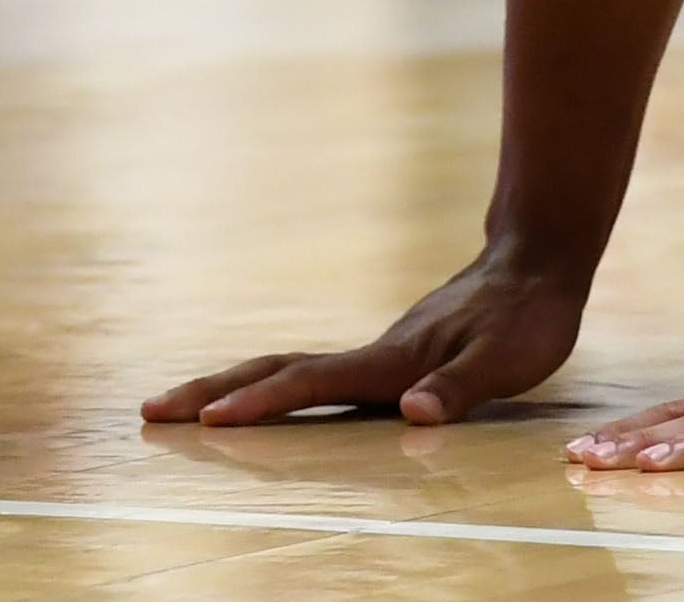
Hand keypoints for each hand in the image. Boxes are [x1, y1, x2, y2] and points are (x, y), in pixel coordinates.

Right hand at [145, 249, 587, 430]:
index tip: (209, 420)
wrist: (533, 264)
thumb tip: (410, 413)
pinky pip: (309, 376)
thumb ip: (457, 388)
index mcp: (388, 362)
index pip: (309, 384)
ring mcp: (372, 355)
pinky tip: (256, 400)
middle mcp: (369, 357)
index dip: (259, 405)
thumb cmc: (525, 319)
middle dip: (210, 390)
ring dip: (229, 386)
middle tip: (150, 410)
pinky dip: (268, 388)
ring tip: (182, 408)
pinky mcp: (383, 359)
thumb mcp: (505, 360)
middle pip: (272, 370)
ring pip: (284, 369)